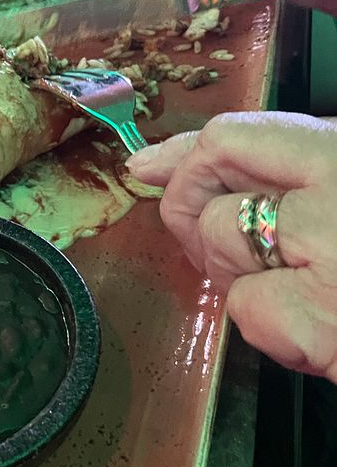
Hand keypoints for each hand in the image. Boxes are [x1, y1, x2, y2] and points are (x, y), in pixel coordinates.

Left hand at [127, 112, 336, 381]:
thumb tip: (148, 163)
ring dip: (245, 275)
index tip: (151, 170)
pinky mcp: (326, 328)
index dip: (183, 158)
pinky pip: (251, 316)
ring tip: (305, 281)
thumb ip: (271, 159)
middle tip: (231, 241)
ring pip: (225, 258)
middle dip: (201, 226)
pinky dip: (273, 325)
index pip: (232, 138)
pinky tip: (321, 324)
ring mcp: (330, 266)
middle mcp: (333, 203)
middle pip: (209, 205)